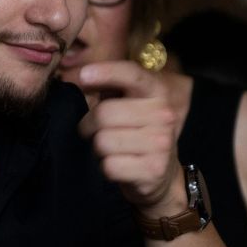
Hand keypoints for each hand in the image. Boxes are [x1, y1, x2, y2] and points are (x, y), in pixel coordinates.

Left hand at [77, 61, 181, 211]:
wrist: (162, 174)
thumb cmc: (137, 133)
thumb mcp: (130, 104)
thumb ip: (109, 88)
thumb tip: (82, 76)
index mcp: (158, 92)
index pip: (131, 74)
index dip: (106, 72)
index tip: (83, 75)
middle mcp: (164, 115)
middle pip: (104, 113)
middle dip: (88, 125)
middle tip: (91, 131)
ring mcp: (161, 144)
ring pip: (103, 142)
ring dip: (98, 148)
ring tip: (111, 149)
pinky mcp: (153, 170)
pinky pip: (109, 166)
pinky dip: (106, 168)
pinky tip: (119, 165)